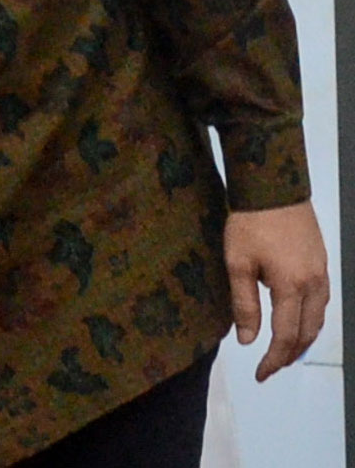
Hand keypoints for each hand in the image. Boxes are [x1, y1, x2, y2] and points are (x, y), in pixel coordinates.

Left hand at [226, 201, 330, 379]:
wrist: (273, 186)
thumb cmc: (250, 223)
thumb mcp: (238, 262)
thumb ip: (244, 304)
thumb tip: (248, 341)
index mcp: (292, 288)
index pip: (286, 337)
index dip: (273, 359)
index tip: (260, 374)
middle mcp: (314, 286)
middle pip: (307, 334)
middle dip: (289, 355)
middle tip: (270, 367)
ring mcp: (322, 275)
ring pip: (318, 321)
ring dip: (302, 340)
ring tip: (283, 351)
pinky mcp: (322, 264)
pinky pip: (321, 304)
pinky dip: (310, 321)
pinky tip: (297, 322)